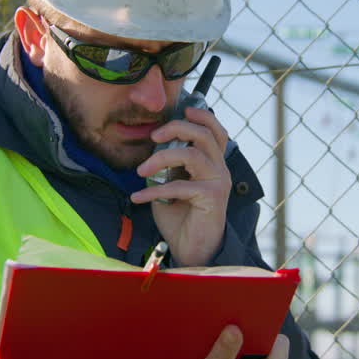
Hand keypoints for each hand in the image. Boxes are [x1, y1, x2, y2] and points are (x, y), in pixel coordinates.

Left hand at [131, 106, 231, 265]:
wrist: (191, 248)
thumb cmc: (180, 216)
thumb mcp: (171, 183)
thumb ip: (169, 165)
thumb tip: (154, 146)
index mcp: (213, 162)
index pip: (216, 131)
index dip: (203, 116)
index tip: (184, 109)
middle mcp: (219, 169)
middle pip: (204, 135)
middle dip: (177, 128)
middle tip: (154, 137)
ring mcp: (218, 182)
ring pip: (192, 154)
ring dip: (161, 158)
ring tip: (141, 171)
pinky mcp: (212, 197)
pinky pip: (180, 186)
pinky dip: (154, 192)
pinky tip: (138, 198)